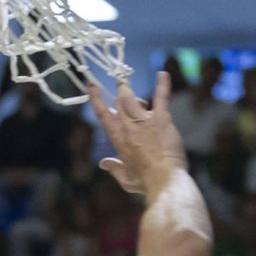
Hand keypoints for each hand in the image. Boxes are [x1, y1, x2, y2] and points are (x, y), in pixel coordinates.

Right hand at [88, 73, 186, 197]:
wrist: (163, 179)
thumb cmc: (145, 182)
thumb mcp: (125, 178)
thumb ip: (114, 168)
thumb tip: (103, 163)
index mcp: (118, 139)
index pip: (104, 115)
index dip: (97, 99)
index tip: (92, 87)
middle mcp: (128, 127)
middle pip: (119, 103)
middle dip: (118, 92)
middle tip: (119, 84)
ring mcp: (144, 121)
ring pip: (131, 98)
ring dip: (127, 89)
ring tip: (124, 82)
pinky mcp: (161, 119)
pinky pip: (161, 97)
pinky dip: (162, 84)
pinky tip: (162, 73)